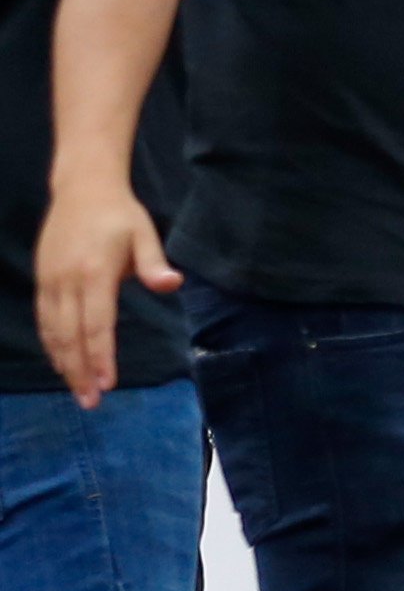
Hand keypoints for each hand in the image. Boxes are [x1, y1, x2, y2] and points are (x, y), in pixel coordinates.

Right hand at [34, 181, 181, 407]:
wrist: (82, 188)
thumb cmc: (120, 215)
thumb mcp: (144, 233)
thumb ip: (154, 263)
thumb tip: (173, 285)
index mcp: (95, 272)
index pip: (97, 324)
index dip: (100, 356)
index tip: (107, 383)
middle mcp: (68, 281)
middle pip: (72, 336)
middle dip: (80, 371)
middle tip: (91, 402)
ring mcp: (51, 281)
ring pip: (53, 332)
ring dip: (64, 363)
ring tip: (78, 390)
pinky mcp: (43, 280)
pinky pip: (44, 320)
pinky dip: (52, 344)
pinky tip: (62, 362)